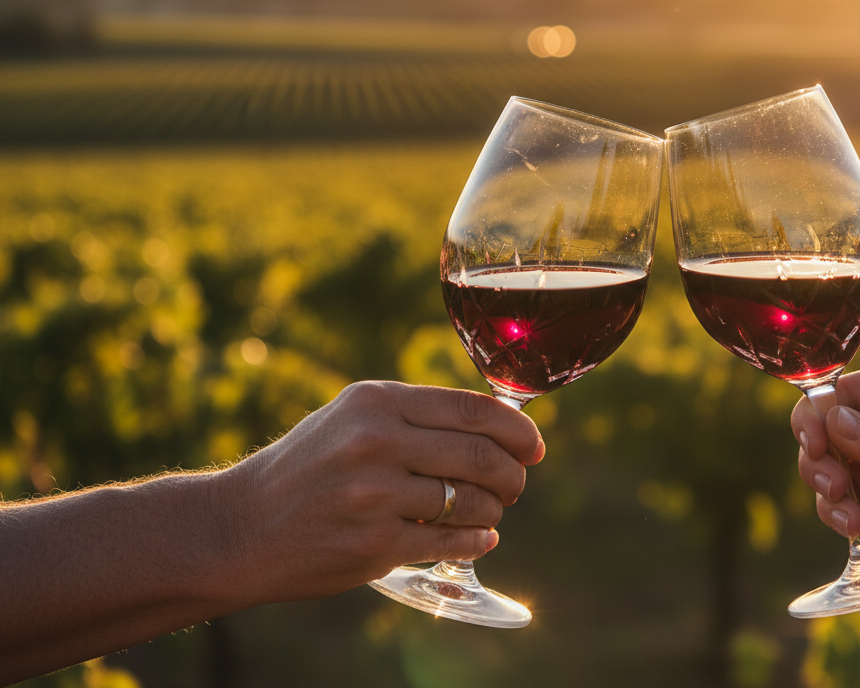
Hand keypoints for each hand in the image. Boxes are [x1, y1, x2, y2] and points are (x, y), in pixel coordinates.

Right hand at [211, 381, 543, 605]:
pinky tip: (480, 537)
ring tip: (491, 510)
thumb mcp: (352, 418)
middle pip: (482, 455)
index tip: (535, 445)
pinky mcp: (375, 543)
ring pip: (472, 500)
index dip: (517, 429)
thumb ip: (417, 415)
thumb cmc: (307, 468)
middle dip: (514, 473)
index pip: (472, 408)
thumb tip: (499, 421)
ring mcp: (376, 494)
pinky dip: (476, 540)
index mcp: (376, 401)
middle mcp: (377, 441)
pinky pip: (451, 541)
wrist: (241, 527)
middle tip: (518, 483)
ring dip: (494, 509)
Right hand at [791, 358, 859, 564]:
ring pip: (834, 471)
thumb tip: (827, 419)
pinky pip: (854, 502)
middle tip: (838, 490)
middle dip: (823, 464)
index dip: (817, 419)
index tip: (815, 448)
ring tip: (856, 521)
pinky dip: (857, 516)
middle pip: (827, 433)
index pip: (840, 393)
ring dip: (836, 497)